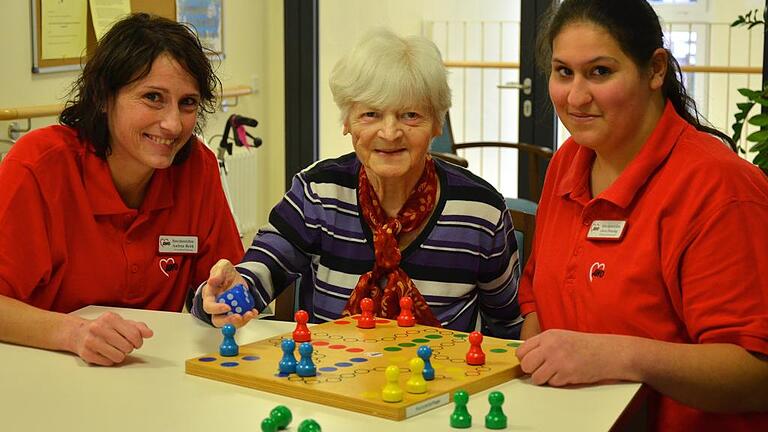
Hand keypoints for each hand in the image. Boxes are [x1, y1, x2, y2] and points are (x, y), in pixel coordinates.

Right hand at [71, 311, 152, 365]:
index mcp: (110, 318)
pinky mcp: (86, 354)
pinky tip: (105, 353)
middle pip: (127, 347)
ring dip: (120, 355)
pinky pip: (108, 362)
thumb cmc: (104, 327)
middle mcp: (99, 327)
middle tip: (123, 345)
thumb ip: (138, 327)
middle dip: (129, 348)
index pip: (134, 335)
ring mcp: (91, 341)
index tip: (136, 343)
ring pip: (118, 357)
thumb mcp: (121, 323)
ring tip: (115, 349)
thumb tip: (149, 333)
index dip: (139, 342)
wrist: (78, 333)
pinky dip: (110, 360)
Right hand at [202, 259, 257, 327]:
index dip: (217, 309)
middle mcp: (216, 306)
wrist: (236, 276)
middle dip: (228, 321)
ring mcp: (226, 311)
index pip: (209, 306)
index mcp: (209, 296)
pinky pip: (241, 319)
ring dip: (241, 321)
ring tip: (249, 314)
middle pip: (218, 320)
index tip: (227, 307)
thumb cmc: (225, 272)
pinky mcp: (236, 312)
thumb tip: (211, 280)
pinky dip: (248, 317)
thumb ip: (217, 272)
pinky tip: (253, 312)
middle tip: (238, 317)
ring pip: (230, 323)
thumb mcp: (222, 267)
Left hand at [515, 329, 632, 386]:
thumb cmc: (584, 346)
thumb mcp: (560, 337)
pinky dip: (557, 382)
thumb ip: (542, 345)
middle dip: (531, 370)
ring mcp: (558, 361)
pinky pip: (551, 383)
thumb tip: (525, 357)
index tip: (530, 362)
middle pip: (526, 365)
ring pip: (536, 378)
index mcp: (547, 336)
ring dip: (544, 378)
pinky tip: (566, 374)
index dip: (524, 359)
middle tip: (540, 369)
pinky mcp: (566, 374)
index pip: (521, 351)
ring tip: (555, 372)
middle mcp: (550, 347)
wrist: (606, 353)